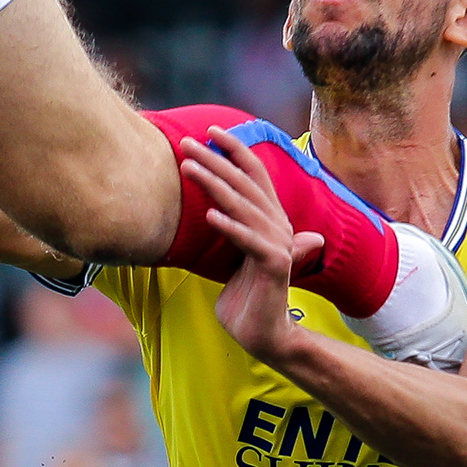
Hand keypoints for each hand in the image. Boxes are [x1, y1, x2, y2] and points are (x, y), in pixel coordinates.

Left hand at [181, 134, 315, 361]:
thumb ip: (236, 231)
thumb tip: (222, 211)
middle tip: (185, 143)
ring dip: (215, 184)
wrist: (265, 335)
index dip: (236, 149)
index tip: (210, 130)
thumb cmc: (247, 298)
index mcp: (273, 221)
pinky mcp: (274, 266)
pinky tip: (209, 214)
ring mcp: (279, 246)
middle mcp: (280, 227)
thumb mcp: (237, 258)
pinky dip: (230, 227)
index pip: (255, 175)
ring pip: (244, 207)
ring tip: (188, 167)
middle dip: (215, 160)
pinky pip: (248, 241)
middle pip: (245, 184)